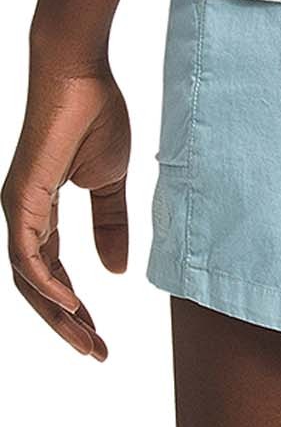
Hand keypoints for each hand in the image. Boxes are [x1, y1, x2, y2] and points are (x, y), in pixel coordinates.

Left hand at [2, 48, 130, 358]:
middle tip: (95, 352)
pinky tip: (71, 305)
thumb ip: (111, 226)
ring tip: (88, 340)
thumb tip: (116, 272)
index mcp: (40, 212)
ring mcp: (18, 209)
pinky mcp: (21, 200)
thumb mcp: (109, 183)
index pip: (50, 272)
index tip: (101, 335)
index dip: (74, 306)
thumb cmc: (94, 114)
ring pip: (29, 280)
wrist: (78, 74)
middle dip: (65, 323)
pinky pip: (28, 257)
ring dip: (57, 315)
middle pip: (36, 286)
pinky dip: (47, 285)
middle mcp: (23, 216)